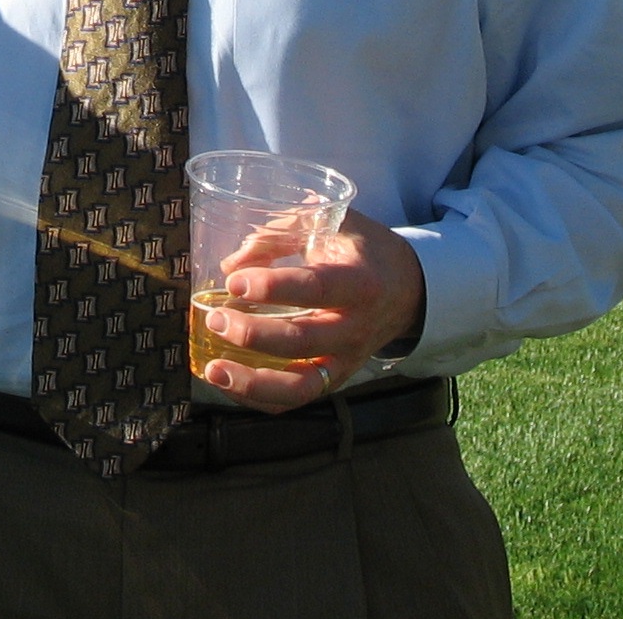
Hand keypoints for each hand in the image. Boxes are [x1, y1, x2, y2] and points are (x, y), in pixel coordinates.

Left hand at [195, 210, 423, 411]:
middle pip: (303, 341)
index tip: (233, 280)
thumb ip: (282, 233)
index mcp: (360, 282)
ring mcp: (346, 361)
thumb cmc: (363, 251)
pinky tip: (227, 382)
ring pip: (300, 386)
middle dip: (252, 334)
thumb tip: (230, 263)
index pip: (316, 288)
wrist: (408, 291)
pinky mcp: (335, 379)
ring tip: (214, 369)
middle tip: (215, 319)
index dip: (272, 287)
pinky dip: (259, 398)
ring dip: (253, 382)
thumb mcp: (335, 224)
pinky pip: (295, 399)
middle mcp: (355, 328)